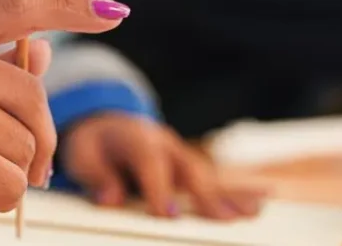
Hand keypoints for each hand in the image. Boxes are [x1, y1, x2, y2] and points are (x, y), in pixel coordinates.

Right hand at [0, 0, 129, 237]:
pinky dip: (3, 196)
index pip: (19, 5)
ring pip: (25, 143)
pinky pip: (10, 177)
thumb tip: (43, 49)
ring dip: (13, 173)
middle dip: (41, 140)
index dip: (71, 7)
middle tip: (28, 168)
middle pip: (35, 95)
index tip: (113, 11)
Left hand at [61, 114, 264, 219]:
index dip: (158, 189)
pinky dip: (237, 191)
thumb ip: (96, 177)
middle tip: (224, 221)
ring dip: (230, 195)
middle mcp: (165, 144)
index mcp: (137, 139)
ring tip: (252, 213)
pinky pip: (215, 180)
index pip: (150, 164)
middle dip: (205, 196)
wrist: (105, 121)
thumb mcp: (81, 155)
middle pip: (189, 170)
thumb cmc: (93, 143)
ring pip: (208, 175)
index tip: (166, 215)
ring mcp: (181, 154)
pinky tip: (260, 202)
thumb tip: (111, 200)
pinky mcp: (189, 166)